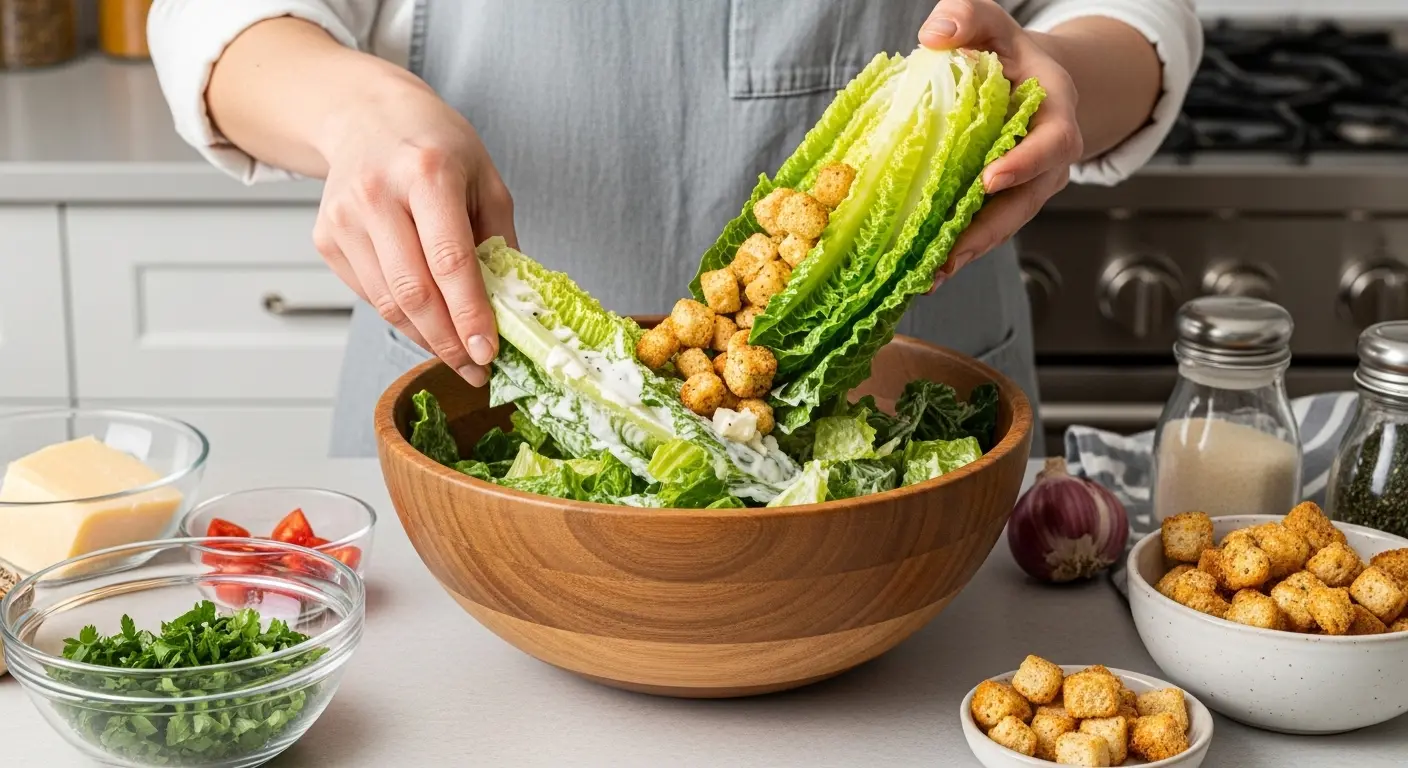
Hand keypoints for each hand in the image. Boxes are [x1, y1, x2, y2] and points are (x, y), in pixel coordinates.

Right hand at [312, 75, 515, 385]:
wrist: (366, 116)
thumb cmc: (435, 145)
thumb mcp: (485, 178)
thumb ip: (500, 241)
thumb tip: (513, 305)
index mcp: (427, 173)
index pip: (450, 260)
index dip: (470, 314)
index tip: (489, 351)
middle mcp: (377, 194)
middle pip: (414, 291)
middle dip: (448, 341)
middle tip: (475, 367)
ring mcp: (344, 217)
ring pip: (387, 303)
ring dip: (426, 338)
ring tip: (456, 352)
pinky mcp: (325, 238)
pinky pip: (369, 296)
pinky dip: (401, 317)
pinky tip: (426, 320)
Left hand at [918, 0, 1081, 290]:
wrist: (1025, 79)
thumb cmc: (1007, 52)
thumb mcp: (993, 24)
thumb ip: (969, 16)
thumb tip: (934, 35)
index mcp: (1054, 117)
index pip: (1049, 145)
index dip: (1023, 164)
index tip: (990, 180)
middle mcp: (1047, 162)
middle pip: (1024, 204)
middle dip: (987, 232)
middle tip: (950, 254)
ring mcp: (1025, 189)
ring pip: (1001, 226)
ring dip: (966, 252)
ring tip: (929, 277)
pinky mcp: (1001, 204)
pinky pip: (981, 229)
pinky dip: (954, 249)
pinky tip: (921, 270)